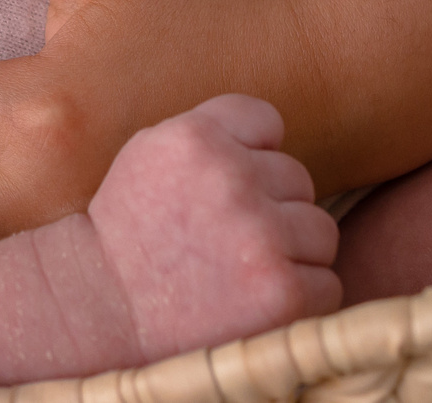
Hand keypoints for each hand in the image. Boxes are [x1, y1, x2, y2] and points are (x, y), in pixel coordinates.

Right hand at [84, 94, 339, 357]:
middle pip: (298, 179)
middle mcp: (231, 179)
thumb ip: (209, 134)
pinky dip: (301, 298)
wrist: (103, 311)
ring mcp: (260, 236)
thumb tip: (273, 136)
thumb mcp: (149, 155)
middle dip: (272, 208)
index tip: (225, 185)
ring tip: (242, 271)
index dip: (252, 154)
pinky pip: (327, 284)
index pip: (266, 121)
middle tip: (227, 239)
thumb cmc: (128, 231)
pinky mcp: (282, 292)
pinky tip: (255, 302)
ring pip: (320, 231)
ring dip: (293, 253)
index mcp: (195, 137)